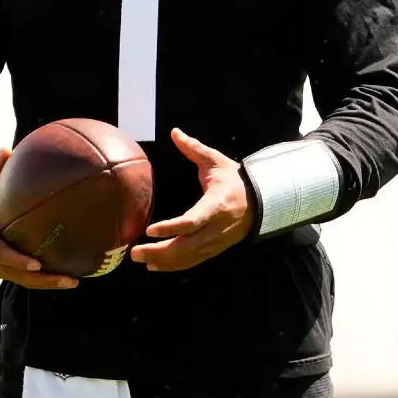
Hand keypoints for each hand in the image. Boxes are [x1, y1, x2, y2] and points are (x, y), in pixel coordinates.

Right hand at [0, 150, 78, 289]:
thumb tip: (5, 150)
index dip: (16, 260)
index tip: (37, 264)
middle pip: (16, 275)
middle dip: (41, 280)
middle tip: (67, 279)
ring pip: (23, 281)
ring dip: (48, 284)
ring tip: (74, 282)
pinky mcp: (6, 270)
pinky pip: (26, 279)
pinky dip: (45, 280)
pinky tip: (68, 276)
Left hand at [130, 129, 253, 271]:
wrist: (262, 200)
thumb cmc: (234, 179)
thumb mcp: (216, 161)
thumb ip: (194, 149)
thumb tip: (175, 132)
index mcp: (217, 205)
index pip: (193, 221)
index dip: (171, 228)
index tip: (149, 230)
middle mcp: (217, 227)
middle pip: (187, 246)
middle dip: (160, 251)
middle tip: (134, 252)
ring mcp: (217, 241)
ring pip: (189, 257)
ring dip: (163, 260)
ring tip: (139, 258)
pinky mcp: (216, 249)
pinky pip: (193, 261)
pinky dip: (174, 266)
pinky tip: (155, 265)